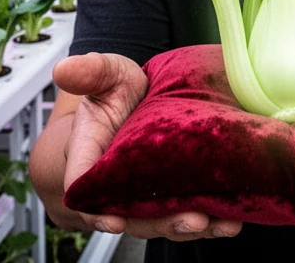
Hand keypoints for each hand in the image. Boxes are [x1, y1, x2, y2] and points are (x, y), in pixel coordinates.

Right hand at [53, 52, 241, 240]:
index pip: (84, 188)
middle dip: (161, 222)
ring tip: (218, 223)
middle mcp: (116, 183)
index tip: (113, 219)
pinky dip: (210, 222)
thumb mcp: (105, 74)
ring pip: (162, 220)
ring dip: (191, 226)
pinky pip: (187, 213)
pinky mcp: (173, 194)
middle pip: (132, 214)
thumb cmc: (116, 91)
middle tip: (190, 220)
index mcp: (89, 155)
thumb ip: (89, 72)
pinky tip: (231, 221)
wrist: (138, 101)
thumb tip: (63, 68)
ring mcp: (146, 193)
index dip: (96, 209)